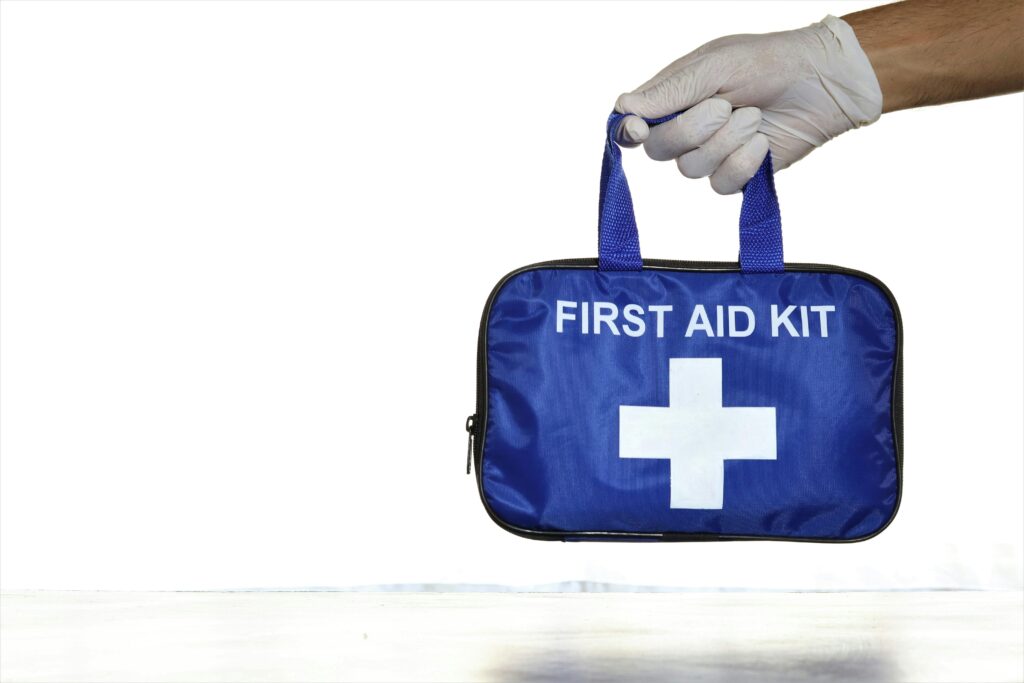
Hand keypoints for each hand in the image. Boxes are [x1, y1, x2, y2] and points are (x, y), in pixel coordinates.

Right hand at [616, 15, 882, 193]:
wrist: (824, 83)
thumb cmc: (770, 62)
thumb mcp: (716, 66)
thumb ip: (671, 91)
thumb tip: (624, 108)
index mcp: (673, 96)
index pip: (633, 122)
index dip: (630, 131)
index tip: (639, 131)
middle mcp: (686, 127)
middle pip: (658, 150)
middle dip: (691, 131)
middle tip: (724, 106)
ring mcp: (710, 153)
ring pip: (690, 169)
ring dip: (725, 142)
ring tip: (753, 116)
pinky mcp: (735, 174)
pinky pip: (721, 184)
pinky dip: (742, 163)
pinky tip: (761, 143)